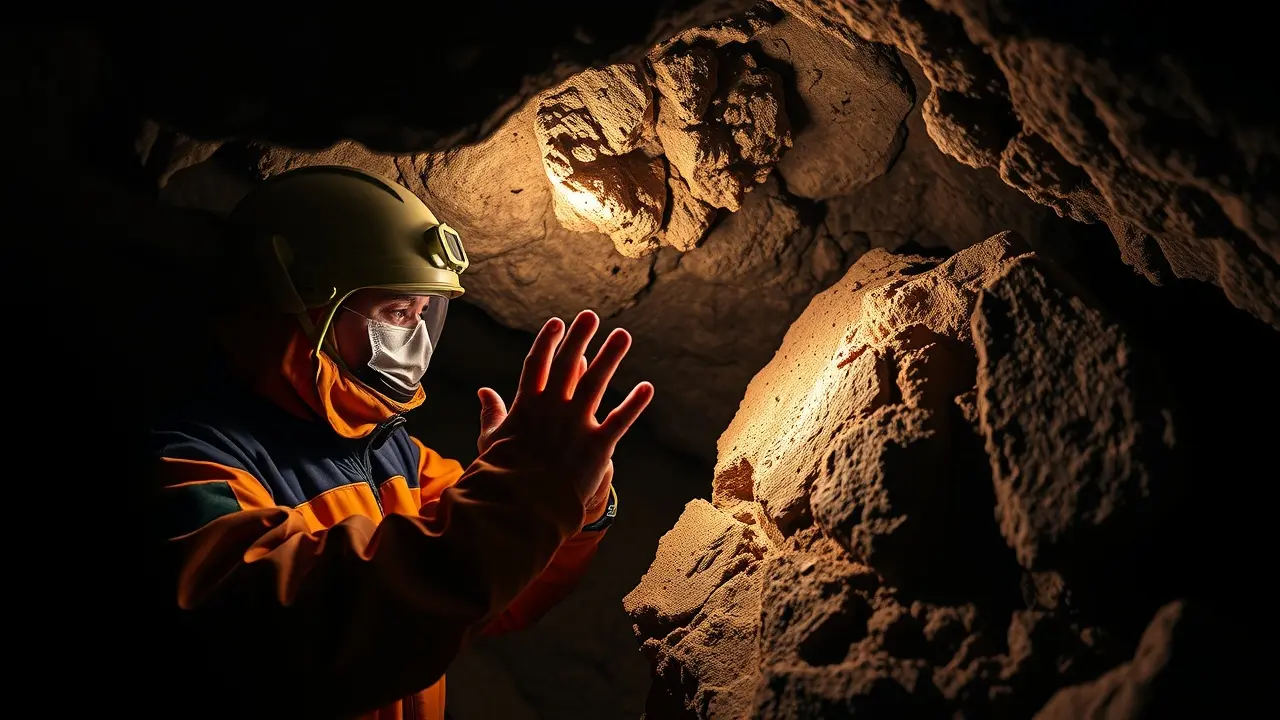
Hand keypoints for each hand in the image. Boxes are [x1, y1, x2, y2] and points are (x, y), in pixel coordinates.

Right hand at [476, 310, 652, 506]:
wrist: (522, 508)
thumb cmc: (503, 475)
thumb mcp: (491, 441)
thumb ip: (492, 414)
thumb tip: (484, 392)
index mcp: (527, 405)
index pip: (537, 364)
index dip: (548, 342)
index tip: (558, 323)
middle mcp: (553, 409)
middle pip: (568, 364)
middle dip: (580, 338)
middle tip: (591, 316)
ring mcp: (576, 425)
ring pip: (596, 383)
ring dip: (610, 357)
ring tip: (622, 336)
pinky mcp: (597, 446)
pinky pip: (620, 420)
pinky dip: (634, 403)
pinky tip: (647, 387)